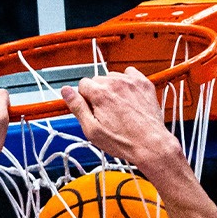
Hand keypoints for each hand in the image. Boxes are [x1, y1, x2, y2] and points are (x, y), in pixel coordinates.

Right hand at [61, 68, 180, 170]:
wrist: (151, 144)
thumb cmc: (123, 142)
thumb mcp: (92, 130)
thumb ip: (77, 107)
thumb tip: (65, 91)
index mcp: (100, 93)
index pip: (83, 85)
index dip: (85, 99)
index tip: (91, 110)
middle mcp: (115, 83)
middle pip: (97, 80)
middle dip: (98, 93)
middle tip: (106, 112)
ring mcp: (131, 81)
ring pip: (112, 77)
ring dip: (112, 88)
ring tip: (119, 107)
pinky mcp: (143, 83)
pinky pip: (129, 73)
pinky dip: (126, 82)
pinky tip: (128, 97)